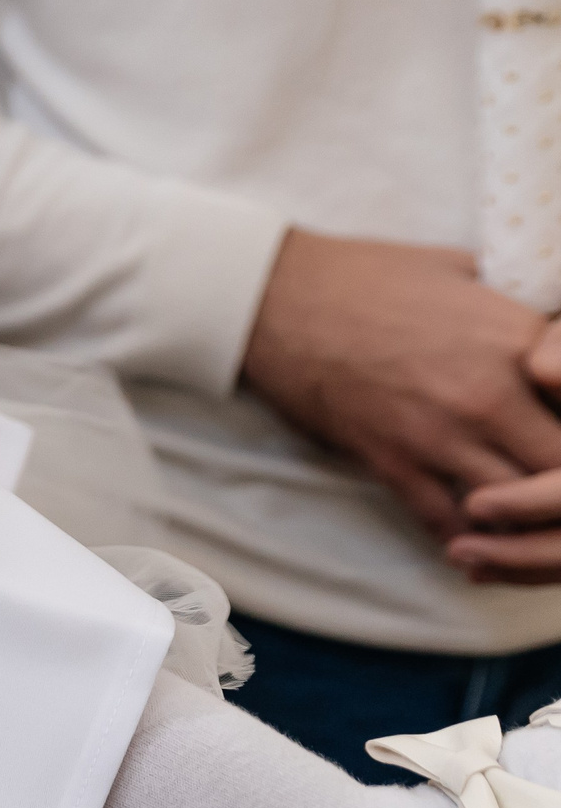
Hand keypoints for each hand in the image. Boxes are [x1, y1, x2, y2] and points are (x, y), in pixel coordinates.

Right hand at [241, 228, 560, 542]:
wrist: (275, 299)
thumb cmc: (367, 276)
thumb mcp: (465, 268)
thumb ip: (516, 308)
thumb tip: (546, 327)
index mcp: (517, 340)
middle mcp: (489, 396)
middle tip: (552, 487)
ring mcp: (438, 434)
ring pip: (516, 506)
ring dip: (525, 518)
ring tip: (524, 519)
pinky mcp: (390, 460)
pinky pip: (446, 521)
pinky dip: (469, 538)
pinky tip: (477, 538)